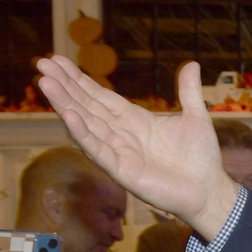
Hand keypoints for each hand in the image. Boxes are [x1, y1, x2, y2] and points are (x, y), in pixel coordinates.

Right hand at [35, 56, 236, 240]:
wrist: (209, 190)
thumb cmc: (201, 158)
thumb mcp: (195, 117)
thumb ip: (188, 91)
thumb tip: (191, 64)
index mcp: (134, 120)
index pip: (99, 96)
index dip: (79, 79)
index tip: (58, 61)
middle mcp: (120, 135)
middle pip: (86, 106)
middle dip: (64, 86)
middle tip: (42, 64)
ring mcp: (119, 153)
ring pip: (86, 125)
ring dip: (65, 104)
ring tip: (46, 83)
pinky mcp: (122, 171)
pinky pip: (98, 151)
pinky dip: (83, 134)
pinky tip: (68, 117)